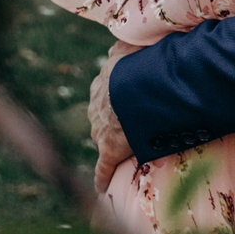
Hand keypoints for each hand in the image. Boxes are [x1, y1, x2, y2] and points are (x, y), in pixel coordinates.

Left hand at [89, 53, 133, 193]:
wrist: (135, 89)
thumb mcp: (129, 50)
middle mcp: (96, 108)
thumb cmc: (138, 65)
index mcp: (102, 85)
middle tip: (125, 125)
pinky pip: (103, 169)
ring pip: (100, 140)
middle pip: (100, 118)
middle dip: (109, 122)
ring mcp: (101, 131)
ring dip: (108, 145)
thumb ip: (121, 48)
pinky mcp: (109, 151)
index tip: (122, 103)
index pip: (103, 94)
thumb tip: (115, 45)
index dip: (114, 100)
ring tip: (121, 151)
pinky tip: (101, 188)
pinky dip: (102, 178)